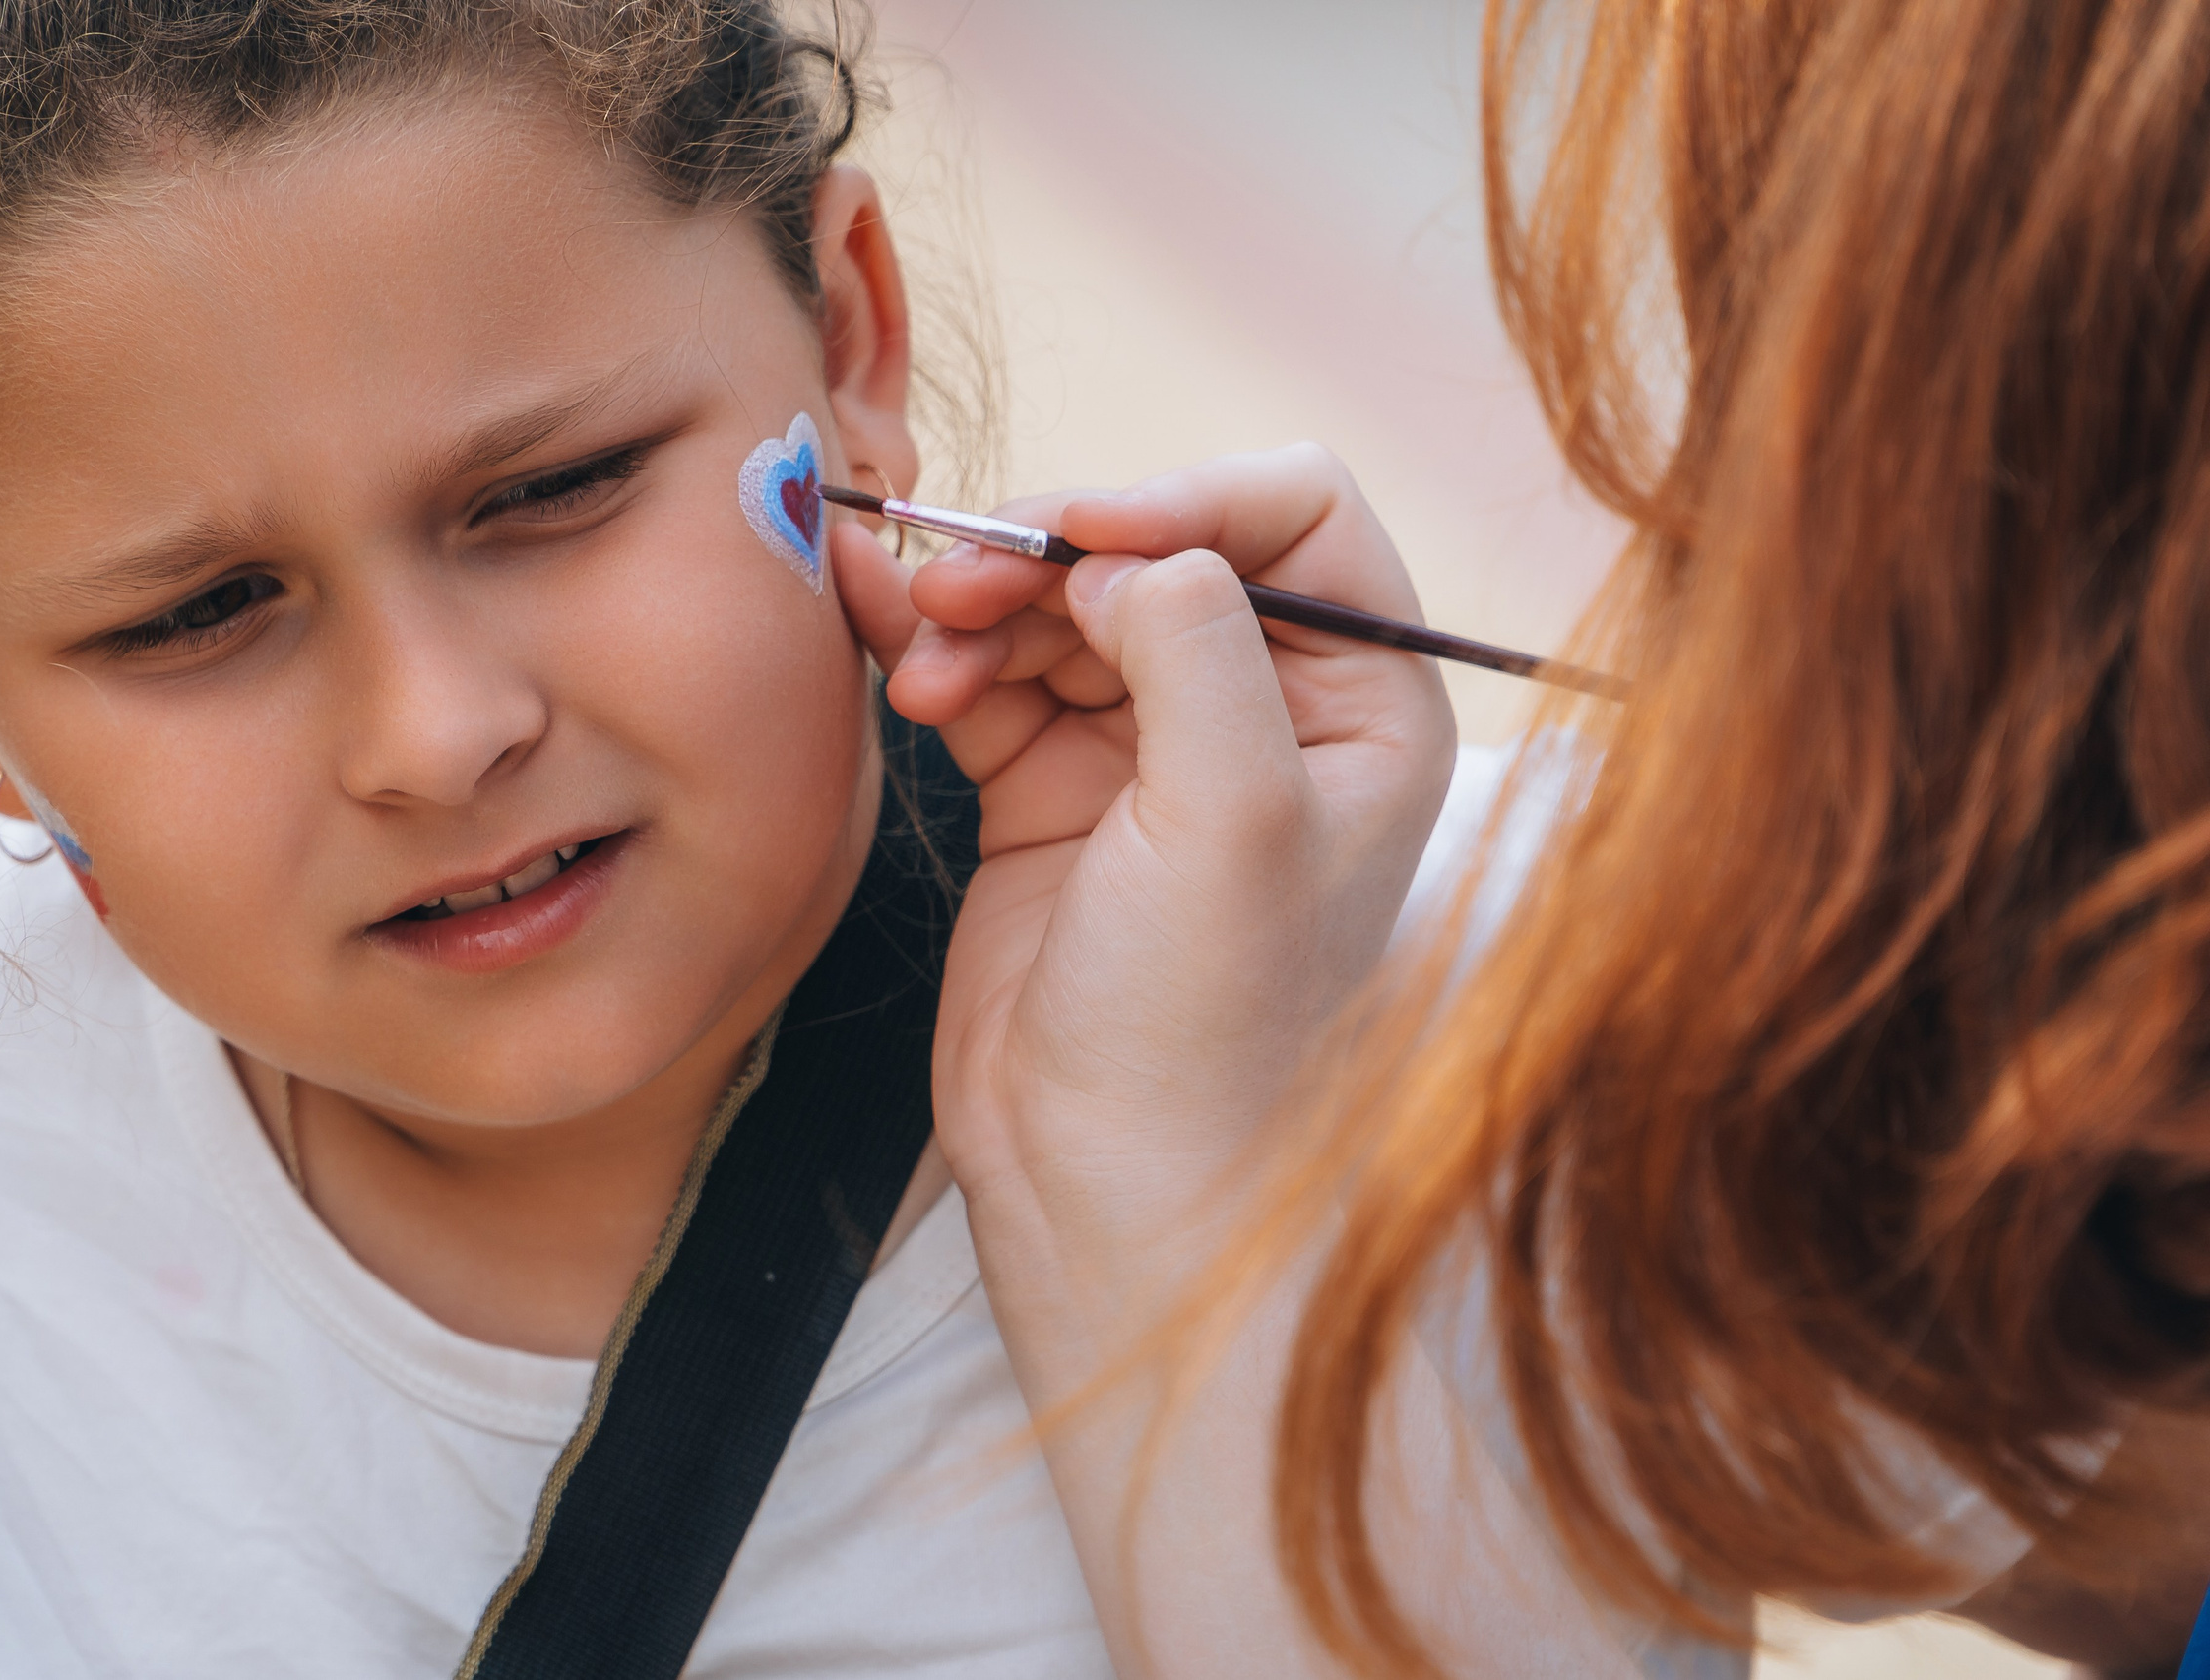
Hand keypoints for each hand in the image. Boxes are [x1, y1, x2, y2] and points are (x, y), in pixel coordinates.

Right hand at [834, 443, 1455, 1319]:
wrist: (1101, 1190)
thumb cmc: (1207, 1031)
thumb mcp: (1234, 819)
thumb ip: (1198, 647)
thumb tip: (1122, 550)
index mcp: (1363, 706)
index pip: (1296, 515)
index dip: (1181, 498)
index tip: (1075, 533)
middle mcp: (1269, 710)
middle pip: (1153, 546)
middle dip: (1050, 554)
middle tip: (960, 587)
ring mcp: (1153, 749)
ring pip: (1059, 603)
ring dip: (981, 607)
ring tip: (923, 665)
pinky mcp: (1054, 790)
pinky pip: (992, 671)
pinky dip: (938, 649)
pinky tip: (893, 655)